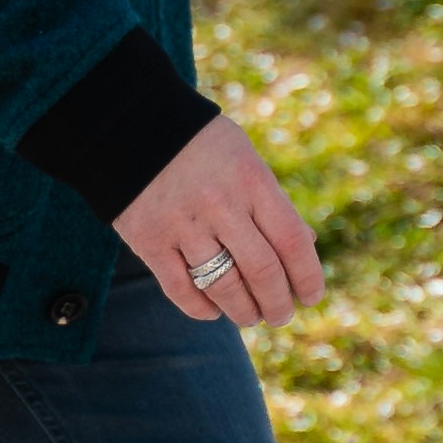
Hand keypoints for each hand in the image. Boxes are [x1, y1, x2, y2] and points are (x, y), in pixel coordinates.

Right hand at [115, 113, 322, 333]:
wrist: (131, 126)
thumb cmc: (202, 147)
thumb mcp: (245, 161)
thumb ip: (273, 202)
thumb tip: (307, 245)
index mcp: (251, 180)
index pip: (291, 240)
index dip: (307, 276)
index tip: (311, 296)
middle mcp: (220, 203)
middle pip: (261, 270)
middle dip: (277, 303)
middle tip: (281, 315)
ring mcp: (182, 223)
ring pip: (222, 286)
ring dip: (242, 311)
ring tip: (250, 317)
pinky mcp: (149, 239)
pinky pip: (180, 288)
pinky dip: (201, 308)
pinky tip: (213, 312)